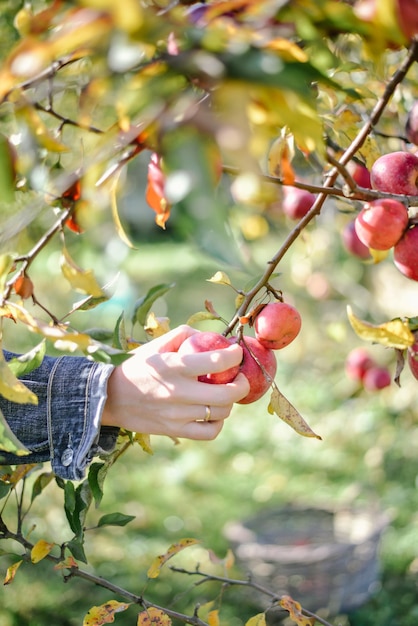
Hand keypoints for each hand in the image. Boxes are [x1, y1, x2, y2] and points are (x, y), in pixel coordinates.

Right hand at [101, 325, 249, 439]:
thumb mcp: (156, 345)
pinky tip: (214, 413)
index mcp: (174, 366)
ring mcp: (178, 414)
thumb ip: (183, 335)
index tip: (237, 352)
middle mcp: (178, 391)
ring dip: (230, 402)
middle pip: (227, 393)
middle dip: (242, 384)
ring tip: (226, 393)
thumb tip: (210, 336)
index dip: (235, 355)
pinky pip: (209, 432)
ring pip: (221, 412)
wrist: (110, 397)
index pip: (217, 361)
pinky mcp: (175, 430)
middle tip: (241, 377)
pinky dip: (218, 422)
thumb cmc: (137, 367)